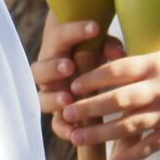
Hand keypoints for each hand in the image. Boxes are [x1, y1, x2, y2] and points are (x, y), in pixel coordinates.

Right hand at [33, 12, 123, 141]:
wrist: (84, 71)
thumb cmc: (93, 52)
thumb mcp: (102, 46)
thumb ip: (109, 46)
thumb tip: (120, 53)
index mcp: (57, 50)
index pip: (60, 37)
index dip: (75, 32)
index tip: (95, 27)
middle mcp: (48, 73)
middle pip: (39, 70)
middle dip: (53, 68)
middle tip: (69, 66)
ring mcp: (51, 95)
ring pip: (42, 98)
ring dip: (54, 99)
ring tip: (68, 99)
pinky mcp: (59, 114)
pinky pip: (56, 124)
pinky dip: (64, 128)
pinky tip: (75, 132)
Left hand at [61, 49, 159, 159]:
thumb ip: (141, 64)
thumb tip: (106, 61)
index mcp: (158, 64)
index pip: (117, 70)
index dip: (92, 78)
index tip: (72, 85)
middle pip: (118, 99)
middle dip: (89, 108)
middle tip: (66, 113)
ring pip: (129, 125)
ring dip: (100, 134)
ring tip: (77, 138)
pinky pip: (151, 145)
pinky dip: (132, 155)